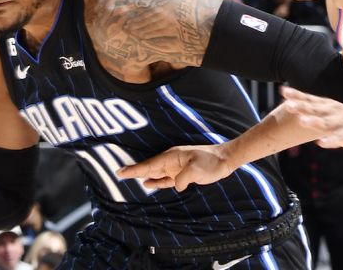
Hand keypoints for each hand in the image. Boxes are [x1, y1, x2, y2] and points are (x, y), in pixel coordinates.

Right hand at [117, 144, 233, 190]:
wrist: (224, 159)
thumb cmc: (211, 162)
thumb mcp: (196, 170)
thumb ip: (183, 178)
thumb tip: (176, 186)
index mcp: (171, 157)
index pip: (149, 165)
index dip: (134, 169)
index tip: (121, 172)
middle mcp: (170, 161)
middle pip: (148, 167)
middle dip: (134, 170)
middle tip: (118, 174)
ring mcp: (175, 167)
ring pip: (155, 172)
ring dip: (142, 175)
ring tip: (128, 177)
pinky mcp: (181, 174)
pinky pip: (164, 179)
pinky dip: (155, 181)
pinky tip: (147, 183)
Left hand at [281, 86, 342, 154]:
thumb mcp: (337, 114)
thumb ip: (320, 114)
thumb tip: (300, 111)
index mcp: (331, 107)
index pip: (311, 99)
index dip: (297, 95)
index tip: (282, 90)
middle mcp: (336, 113)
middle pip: (315, 109)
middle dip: (301, 106)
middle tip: (287, 104)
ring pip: (326, 123)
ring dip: (314, 122)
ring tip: (301, 121)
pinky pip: (339, 139)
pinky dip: (330, 141)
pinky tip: (321, 143)